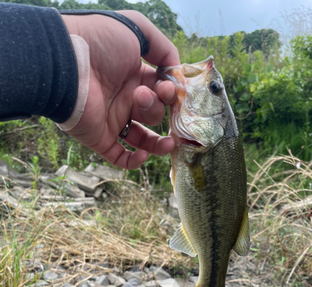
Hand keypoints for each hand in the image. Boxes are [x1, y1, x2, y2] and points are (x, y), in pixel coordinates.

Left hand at [62, 11, 179, 168]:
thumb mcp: (137, 30)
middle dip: (158, 106)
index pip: (160, 90)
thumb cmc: (99, 43)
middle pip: (154, 113)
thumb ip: (163, 47)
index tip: (168, 89)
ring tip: (169, 142)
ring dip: (159, 143)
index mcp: (133, 76)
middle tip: (143, 95)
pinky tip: (144, 154)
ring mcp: (112, 120)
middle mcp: (124, 99)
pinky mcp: (101, 138)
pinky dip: (134, 161)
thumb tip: (176, 71)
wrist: (66, 62)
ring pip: (142, 139)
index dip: (169, 92)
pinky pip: (120, 158)